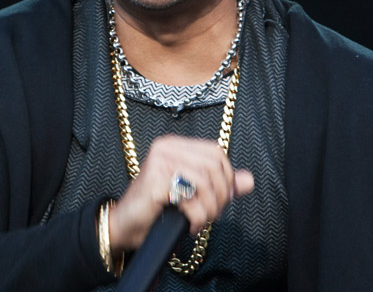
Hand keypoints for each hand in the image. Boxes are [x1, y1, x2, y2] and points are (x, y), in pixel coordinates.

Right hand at [108, 135, 253, 253]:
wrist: (124, 227)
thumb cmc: (156, 210)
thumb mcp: (193, 195)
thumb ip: (220, 185)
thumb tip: (249, 180)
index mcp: (176, 145)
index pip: (216, 152)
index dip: (226, 178)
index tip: (220, 201)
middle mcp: (166, 147)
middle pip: (214, 166)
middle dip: (220, 197)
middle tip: (210, 216)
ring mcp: (159, 161)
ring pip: (205, 182)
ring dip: (208, 210)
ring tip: (199, 222)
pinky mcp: (154, 180)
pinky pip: (190, 198)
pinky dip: (196, 217)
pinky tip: (189, 226)